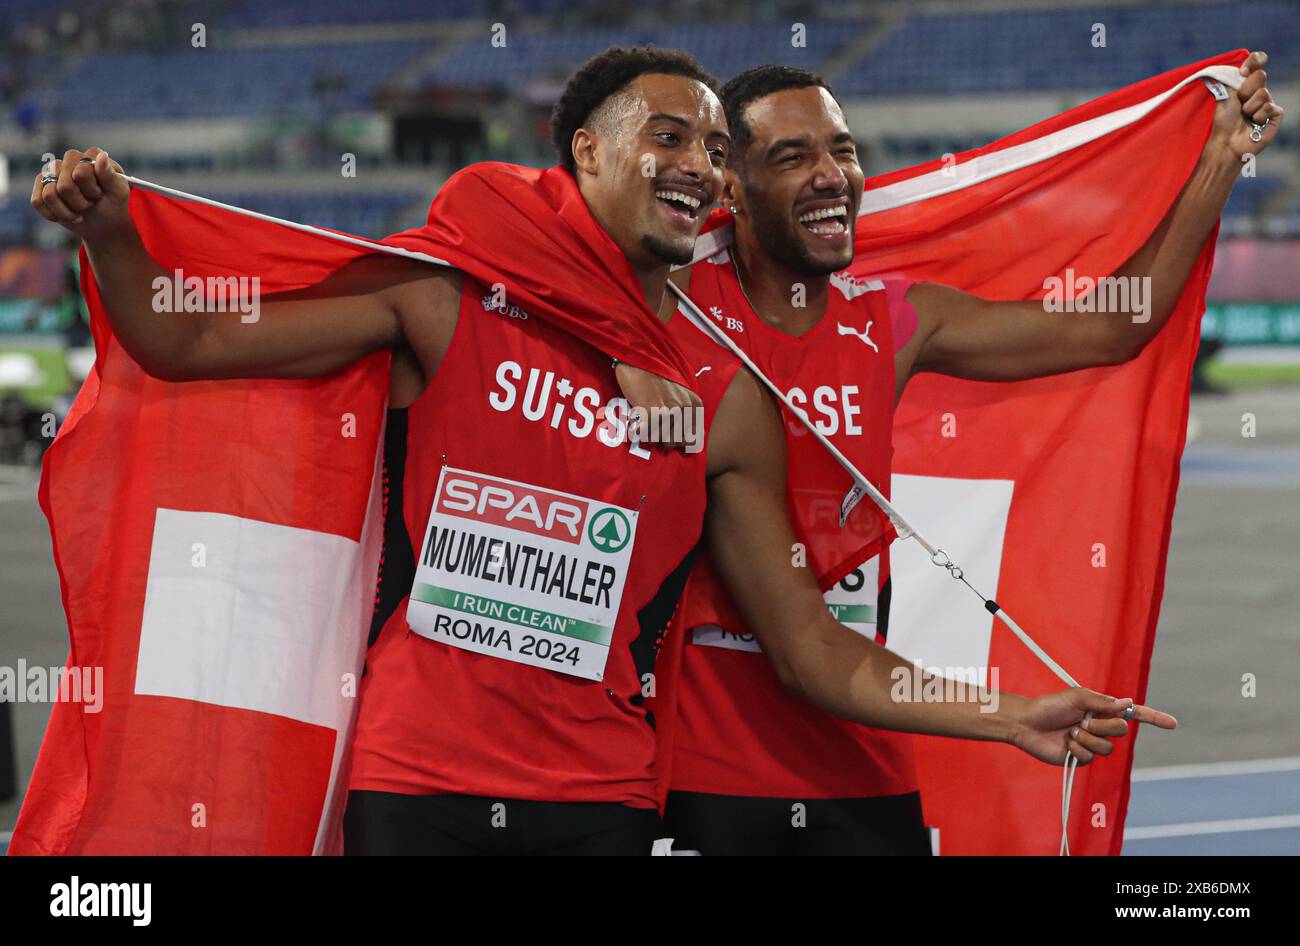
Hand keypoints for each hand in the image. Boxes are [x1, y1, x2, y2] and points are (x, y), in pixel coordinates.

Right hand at [30, 147, 132, 242]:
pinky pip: (38, 202)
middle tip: (91, 204)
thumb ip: (109, 175)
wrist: (105, 223)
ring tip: (80, 211)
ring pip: (50, 195)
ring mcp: (53, 170)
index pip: (81, 173)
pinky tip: (68, 215)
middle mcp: (70, 159)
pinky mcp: (41, 185)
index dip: (92, 191)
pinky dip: (54, 215)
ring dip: (68, 212)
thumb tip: (101, 155)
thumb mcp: (118, 192)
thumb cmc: (114, 205)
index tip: (101, 195)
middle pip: (64, 186)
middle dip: (80, 203)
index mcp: (92, 155)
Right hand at [613, 362, 702, 451]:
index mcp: (694, 405)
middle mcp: (684, 409)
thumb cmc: (658, 377)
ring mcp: (668, 412)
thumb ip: (689, 414)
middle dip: (664, 439)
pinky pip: (646, 434)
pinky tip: (639, 418)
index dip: (680, 440)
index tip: (670, 434)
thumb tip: (694, 440)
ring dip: (651, 434)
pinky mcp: (650, 414)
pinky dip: (639, 430)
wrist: (639, 361)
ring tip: (647, 420)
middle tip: (655, 426)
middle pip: (676, 442)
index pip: (693, 439)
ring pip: (661, 441)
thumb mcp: (682, 393)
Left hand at [1010, 688, 1177, 765]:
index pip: (1133, 714)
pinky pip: (1092, 758)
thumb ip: (1102, 702)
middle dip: (1103, 726)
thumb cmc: (1049, 706)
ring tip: (1072, 732)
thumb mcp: (1076, 697)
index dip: (1154, 718)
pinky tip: (1067, 743)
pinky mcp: (1082, 757)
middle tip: (1083, 721)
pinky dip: (1079, 749)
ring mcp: (1092, 743)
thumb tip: (1128, 703)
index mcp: (1102, 709)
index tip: (1173, 724)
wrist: (1027, 724)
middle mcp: (1100, 726)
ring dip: (1088, 738)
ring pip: (1108, 747)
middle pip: (1121, 731)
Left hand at [1208, 51, 1282, 160]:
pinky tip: (1255, 123)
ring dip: (1249, 107)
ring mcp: (1269, 102)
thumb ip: (1231, 79)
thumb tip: (1230, 66)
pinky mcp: (1276, 115)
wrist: (1227, 142)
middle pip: (1261, 75)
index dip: (1254, 61)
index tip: (1243, 71)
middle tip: (1240, 104)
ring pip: (1264, 93)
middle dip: (1246, 90)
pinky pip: (1270, 107)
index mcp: (1248, 83)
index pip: (1258, 62)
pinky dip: (1259, 116)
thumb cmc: (1224, 122)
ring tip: (1245, 116)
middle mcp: (1260, 90)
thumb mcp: (1224, 96)